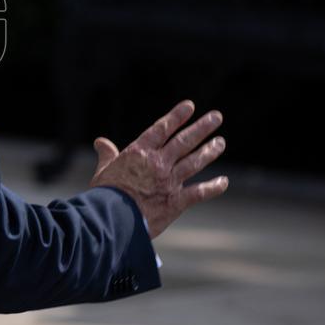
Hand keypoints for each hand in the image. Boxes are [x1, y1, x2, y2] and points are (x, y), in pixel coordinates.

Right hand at [89, 100, 227, 238]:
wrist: (112, 218)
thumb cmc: (105, 194)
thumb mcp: (104, 170)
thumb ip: (107, 154)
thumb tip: (100, 142)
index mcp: (139, 152)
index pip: (162, 128)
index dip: (176, 116)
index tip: (189, 106)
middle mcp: (158, 162)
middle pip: (183, 141)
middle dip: (201, 127)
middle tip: (216, 117)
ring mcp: (169, 181)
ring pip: (194, 161)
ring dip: (209, 151)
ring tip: (220, 142)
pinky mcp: (176, 201)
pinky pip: (199, 192)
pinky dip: (213, 187)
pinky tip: (224, 182)